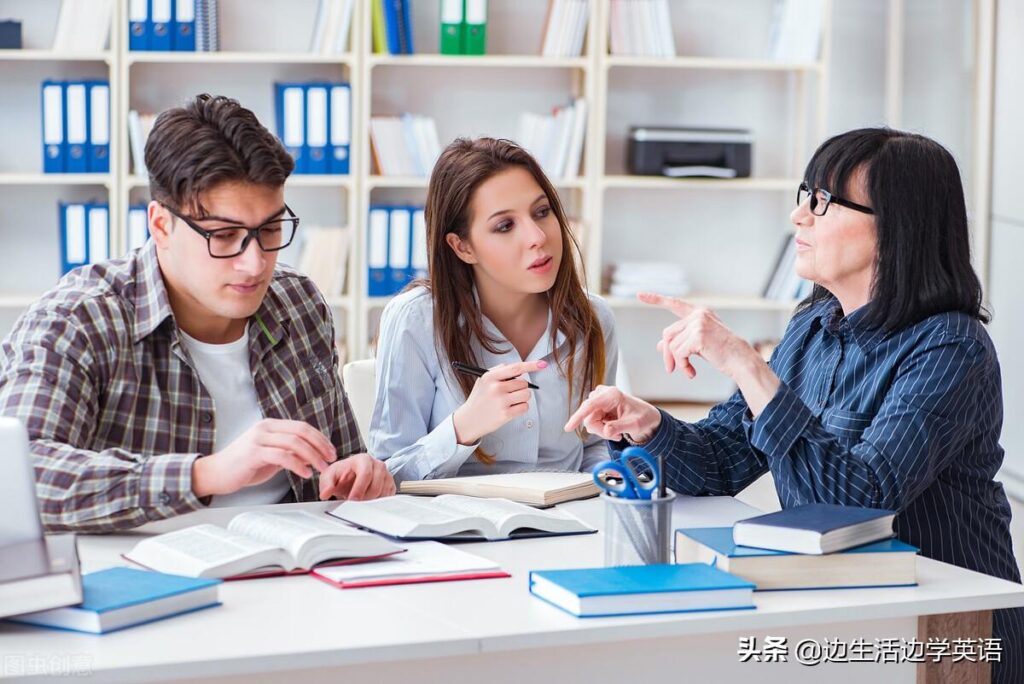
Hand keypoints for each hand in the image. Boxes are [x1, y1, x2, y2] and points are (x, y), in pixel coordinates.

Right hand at [192, 419, 335, 497]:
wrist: (215, 474)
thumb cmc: (242, 466)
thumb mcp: (271, 457)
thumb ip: (289, 453)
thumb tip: (312, 456)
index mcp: (270, 425)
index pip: (302, 427)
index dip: (320, 438)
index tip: (331, 451)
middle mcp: (265, 428)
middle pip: (301, 431)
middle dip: (320, 445)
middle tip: (330, 459)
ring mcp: (258, 439)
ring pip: (294, 443)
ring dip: (313, 456)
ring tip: (321, 468)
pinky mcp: (253, 453)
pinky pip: (282, 456)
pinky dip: (298, 465)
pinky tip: (305, 473)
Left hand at [318, 453, 395, 500]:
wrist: (350, 477)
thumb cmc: (341, 474)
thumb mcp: (329, 476)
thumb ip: (326, 484)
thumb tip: (325, 493)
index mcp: (363, 459)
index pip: (365, 474)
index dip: (359, 489)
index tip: (352, 499)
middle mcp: (377, 464)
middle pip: (376, 485)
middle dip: (365, 497)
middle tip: (355, 503)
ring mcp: (386, 474)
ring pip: (383, 492)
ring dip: (372, 500)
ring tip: (360, 500)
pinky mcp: (390, 484)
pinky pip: (388, 496)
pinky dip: (379, 501)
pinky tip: (369, 499)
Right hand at [451, 360, 547, 444]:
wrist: (469, 420)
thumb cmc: (479, 399)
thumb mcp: (483, 381)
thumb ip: (499, 372)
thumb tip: (519, 369)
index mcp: (490, 377)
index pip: (516, 368)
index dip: (531, 365)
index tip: (542, 364)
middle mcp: (496, 388)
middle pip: (524, 383)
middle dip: (521, 388)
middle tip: (510, 393)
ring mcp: (501, 402)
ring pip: (526, 395)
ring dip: (522, 398)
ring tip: (510, 401)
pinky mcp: (505, 414)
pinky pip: (525, 407)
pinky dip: (521, 408)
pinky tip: (510, 409)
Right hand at [564, 385, 661, 442]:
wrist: (646, 416)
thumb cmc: (642, 417)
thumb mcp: (635, 425)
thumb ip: (620, 427)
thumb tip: (606, 431)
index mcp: (612, 395)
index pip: (590, 406)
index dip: (578, 417)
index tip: (568, 428)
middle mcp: (603, 394)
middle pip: (589, 417)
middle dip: (600, 430)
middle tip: (617, 436)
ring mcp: (599, 399)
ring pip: (589, 421)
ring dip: (601, 430)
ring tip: (617, 431)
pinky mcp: (597, 406)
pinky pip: (592, 421)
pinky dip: (601, 428)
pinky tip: (613, 427)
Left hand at [639, 292, 758, 379]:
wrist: (740, 361)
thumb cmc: (723, 353)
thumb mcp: (698, 344)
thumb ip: (680, 341)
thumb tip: (660, 345)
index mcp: (700, 312)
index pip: (674, 304)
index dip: (656, 299)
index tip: (640, 295)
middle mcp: (698, 314)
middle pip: (668, 334)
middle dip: (667, 354)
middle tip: (670, 369)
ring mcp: (698, 323)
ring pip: (672, 345)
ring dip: (677, 362)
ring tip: (688, 370)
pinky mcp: (698, 335)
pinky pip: (678, 353)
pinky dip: (682, 365)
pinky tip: (692, 372)